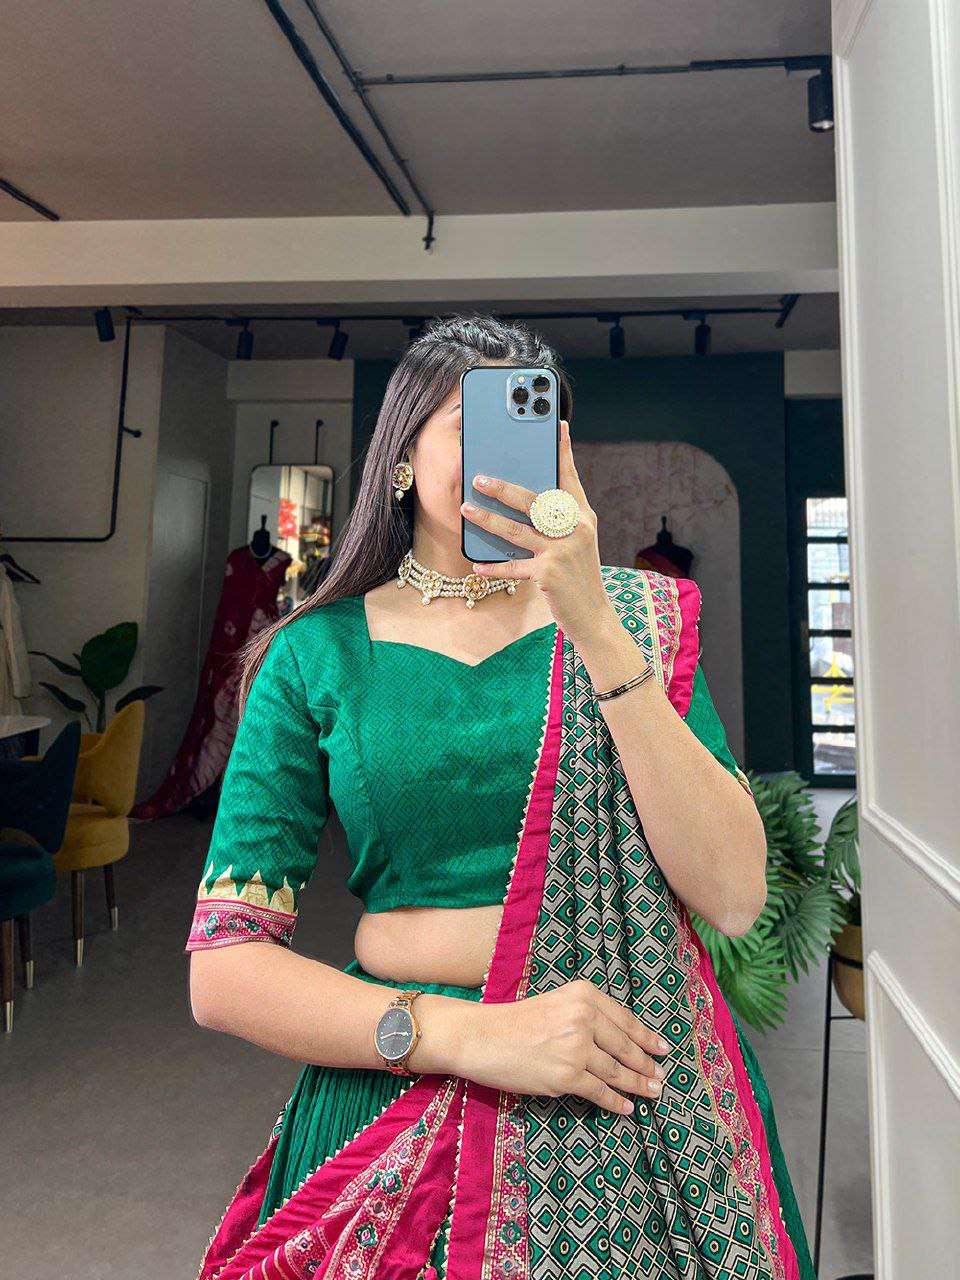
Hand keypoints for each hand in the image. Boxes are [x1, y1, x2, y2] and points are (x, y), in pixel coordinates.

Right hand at [456, 978, 669, 1114]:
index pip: (625, 1020)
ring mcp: (577, 1048)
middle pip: (625, 1047)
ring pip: (617, 1071)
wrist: (482, 1037)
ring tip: (651, 1093)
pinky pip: (600, 1092)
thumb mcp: (556, 1004)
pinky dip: (616, 1102)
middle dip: (646, 1066)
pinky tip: (627, 1107)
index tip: (663, 1049)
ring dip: (637, 1085)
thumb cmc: (516, 1022)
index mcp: (584, 995)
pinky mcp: (567, 1076)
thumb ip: (587, 1015)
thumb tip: (620, 1040)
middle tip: (661, 1078)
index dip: (647, 1038)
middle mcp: (584, 1017)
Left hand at [459, 420, 611, 644]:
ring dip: (488, 519)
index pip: (570, 479)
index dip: (563, 452)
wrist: (593, 615)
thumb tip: (529, 501)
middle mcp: (575, 529)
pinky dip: (493, 567)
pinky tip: (476, 565)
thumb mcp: (578, 542)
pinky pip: (513, 566)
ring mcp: (562, 551)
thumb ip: (561, 520)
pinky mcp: (548, 573)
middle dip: (503, 488)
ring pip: (516, 530)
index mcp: (583, 517)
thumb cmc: (579, 576)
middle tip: (478, 478)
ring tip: (466, 509)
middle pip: (534, 501)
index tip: (557, 427)